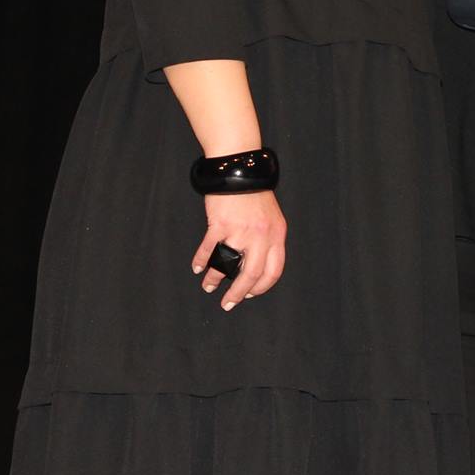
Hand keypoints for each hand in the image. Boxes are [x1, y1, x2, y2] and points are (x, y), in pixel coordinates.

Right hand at [191, 189, 285, 310]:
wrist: (241, 171)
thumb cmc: (255, 194)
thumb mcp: (272, 218)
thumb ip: (268, 241)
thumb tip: (256, 267)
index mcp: (276, 235)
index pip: (274, 270)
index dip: (262, 287)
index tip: (251, 294)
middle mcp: (260, 235)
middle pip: (251, 274)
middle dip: (239, 294)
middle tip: (229, 303)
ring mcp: (240, 230)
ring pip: (227, 265)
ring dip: (215, 279)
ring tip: (209, 286)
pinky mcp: (220, 224)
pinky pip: (209, 249)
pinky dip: (201, 261)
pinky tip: (197, 267)